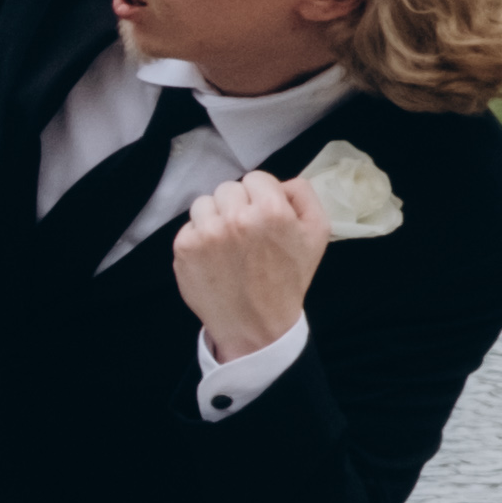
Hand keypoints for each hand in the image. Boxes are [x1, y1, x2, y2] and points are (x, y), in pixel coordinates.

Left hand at [171, 167, 327, 360]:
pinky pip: (189, 225)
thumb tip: (280, 181)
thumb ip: (303, 195)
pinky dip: (199, 237)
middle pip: (228, 188)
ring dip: (215, 218)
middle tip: (247, 235)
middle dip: (238, 206)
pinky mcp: (184, 247)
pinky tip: (214, 257)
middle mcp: (236, 218)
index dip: (261, 196)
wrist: (256, 325)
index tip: (263, 218)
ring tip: (229, 245)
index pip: (256, 178)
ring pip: (205, 203)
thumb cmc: (288, 278)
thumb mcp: (316, 234)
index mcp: (271, 210)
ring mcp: (206, 232)